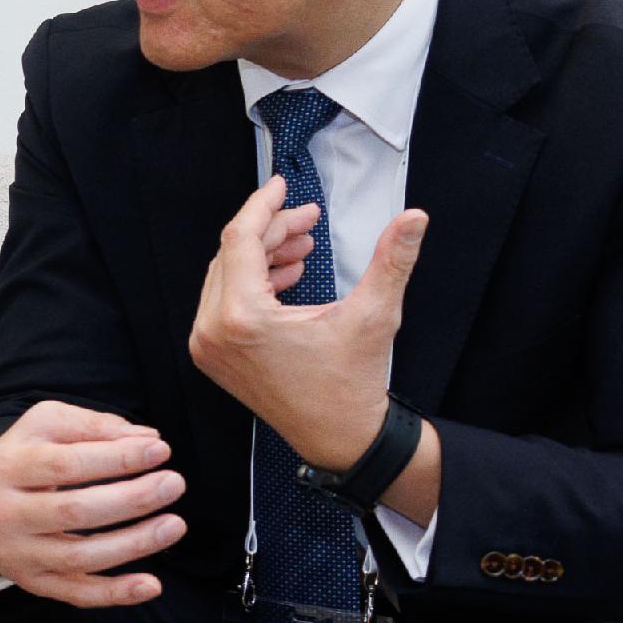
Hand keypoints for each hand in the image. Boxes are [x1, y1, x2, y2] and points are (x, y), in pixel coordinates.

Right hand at [0, 400, 187, 606]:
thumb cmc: (16, 463)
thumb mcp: (40, 427)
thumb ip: (91, 426)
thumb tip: (146, 439)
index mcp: (4, 467)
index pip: (65, 464)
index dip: (116, 458)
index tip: (160, 450)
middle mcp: (4, 513)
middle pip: (73, 510)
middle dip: (131, 498)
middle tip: (174, 484)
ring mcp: (16, 553)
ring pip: (79, 555)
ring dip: (133, 543)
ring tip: (174, 525)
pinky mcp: (31, 581)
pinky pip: (76, 594)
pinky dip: (115, 593)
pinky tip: (152, 585)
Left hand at [190, 176, 427, 469]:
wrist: (339, 436)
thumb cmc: (351, 382)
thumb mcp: (375, 315)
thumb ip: (393, 260)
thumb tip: (414, 217)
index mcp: (241, 318)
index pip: (241, 240)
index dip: (263, 206)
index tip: (282, 186)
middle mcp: (213, 331)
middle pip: (233, 256)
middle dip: (273, 231)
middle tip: (308, 218)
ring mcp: (208, 346)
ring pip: (227, 276)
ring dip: (264, 255)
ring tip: (304, 245)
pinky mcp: (214, 355)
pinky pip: (224, 302)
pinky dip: (253, 282)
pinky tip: (288, 274)